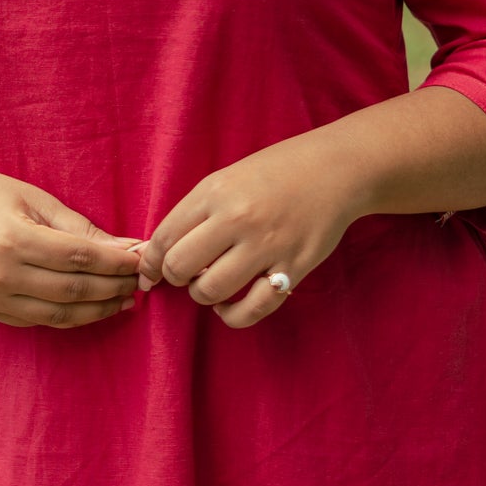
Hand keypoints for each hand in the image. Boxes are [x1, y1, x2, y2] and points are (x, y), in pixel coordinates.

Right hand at [0, 162, 140, 329]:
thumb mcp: (33, 198)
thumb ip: (78, 226)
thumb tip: (125, 247)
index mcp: (13, 238)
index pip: (79, 258)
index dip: (116, 262)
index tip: (141, 259)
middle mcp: (0, 274)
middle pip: (73, 291)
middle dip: (113, 287)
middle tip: (142, 281)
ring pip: (59, 314)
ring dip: (98, 310)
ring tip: (124, 299)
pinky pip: (38, 321)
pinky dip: (70, 316)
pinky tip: (92, 306)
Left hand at [136, 130, 361, 330]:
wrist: (336, 169)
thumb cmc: (275, 172)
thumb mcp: (228, 178)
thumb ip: (196, 212)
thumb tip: (160, 252)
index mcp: (215, 192)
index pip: (164, 239)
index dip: (150, 264)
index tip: (150, 274)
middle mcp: (237, 219)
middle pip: (181, 268)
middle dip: (175, 279)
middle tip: (185, 275)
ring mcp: (266, 245)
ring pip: (212, 291)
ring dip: (204, 295)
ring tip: (211, 285)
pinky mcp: (292, 268)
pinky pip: (252, 309)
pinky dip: (234, 316)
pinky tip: (230, 306)